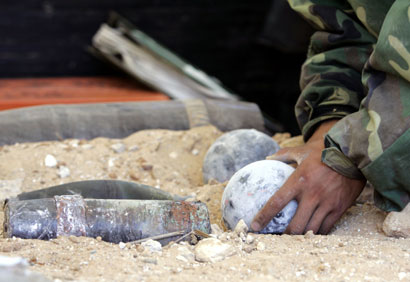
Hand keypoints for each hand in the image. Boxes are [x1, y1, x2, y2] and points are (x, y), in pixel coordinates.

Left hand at [251, 120, 365, 233]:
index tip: (255, 225)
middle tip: (277, 237)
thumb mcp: (302, 151)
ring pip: (311, 230)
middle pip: (295, 225)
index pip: (277, 202)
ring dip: (300, 237)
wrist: (353, 154)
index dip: (264, 216)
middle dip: (284, 235)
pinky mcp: (339, 208)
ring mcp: (327, 203)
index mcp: (299, 181)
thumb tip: (267, 157)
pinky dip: (317, 233)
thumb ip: (283, 155)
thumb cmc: (324, 152)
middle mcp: (312, 195)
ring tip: (292, 240)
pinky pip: (326, 228)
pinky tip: (310, 234)